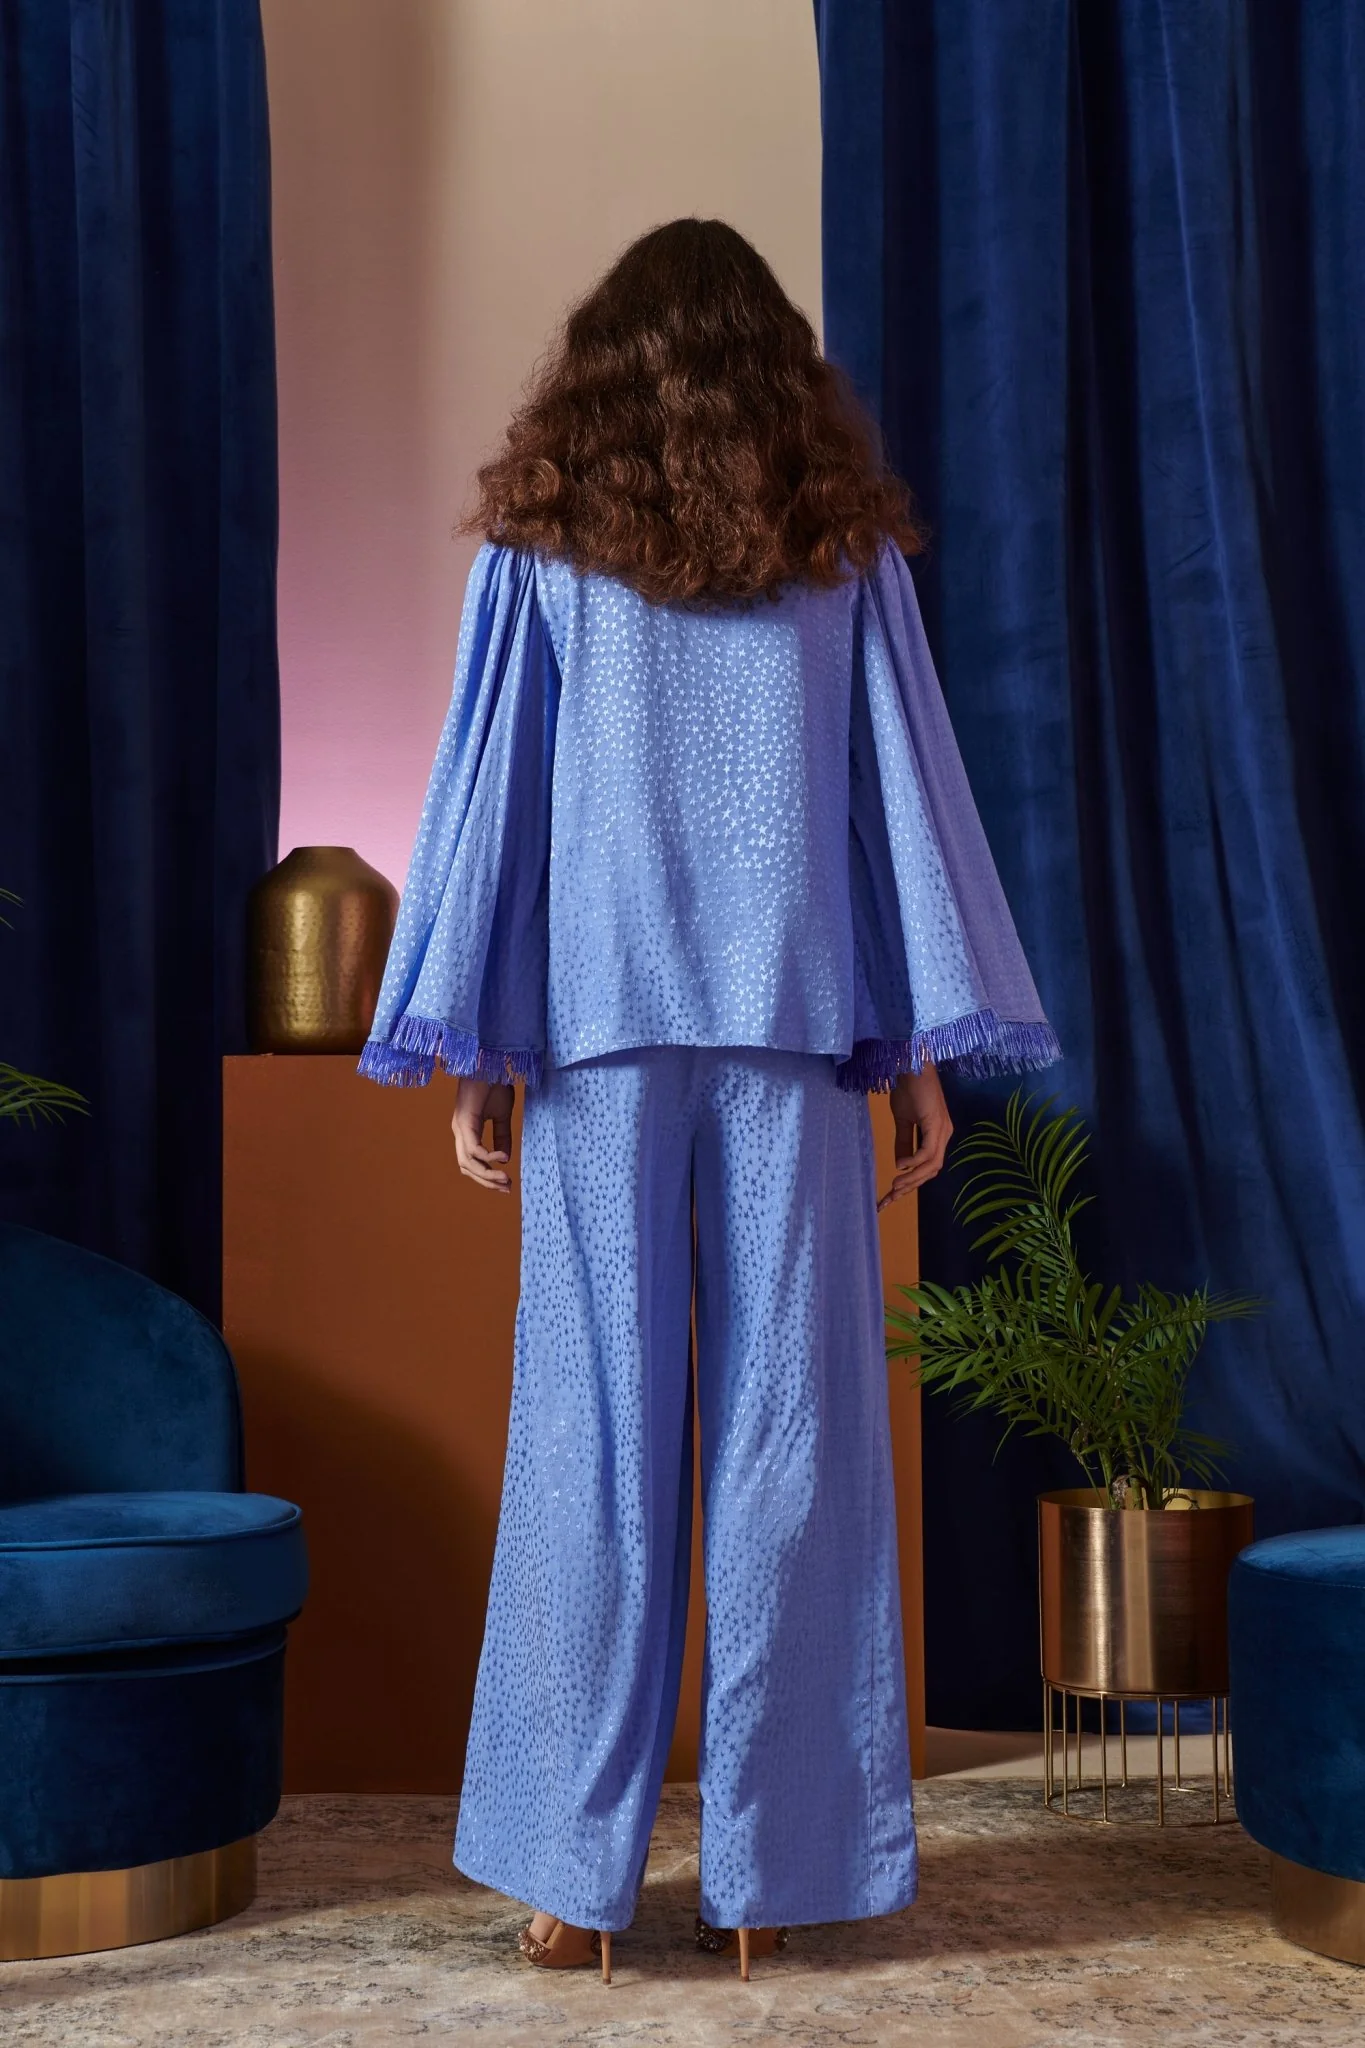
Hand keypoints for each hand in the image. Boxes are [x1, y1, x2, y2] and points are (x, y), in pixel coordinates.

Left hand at [452, 1077, 514, 1194]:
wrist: (490, 1062)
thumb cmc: (494, 1084)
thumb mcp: (502, 1116)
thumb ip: (502, 1137)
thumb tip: (504, 1159)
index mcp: (466, 1131)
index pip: (470, 1163)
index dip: (486, 1177)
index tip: (506, 1185)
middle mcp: (459, 1132)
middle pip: (467, 1168)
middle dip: (486, 1181)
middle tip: (507, 1187)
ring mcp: (460, 1127)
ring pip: (468, 1162)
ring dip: (487, 1174)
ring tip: (506, 1178)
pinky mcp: (465, 1120)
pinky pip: (474, 1148)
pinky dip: (488, 1156)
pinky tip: (502, 1159)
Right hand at [879, 1063, 952, 1208]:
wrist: (912, 1065)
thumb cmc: (908, 1089)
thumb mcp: (903, 1120)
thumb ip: (904, 1141)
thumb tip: (900, 1164)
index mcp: (938, 1135)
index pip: (928, 1166)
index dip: (912, 1182)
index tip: (893, 1194)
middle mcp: (944, 1135)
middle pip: (932, 1170)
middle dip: (912, 1185)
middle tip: (891, 1196)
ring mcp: (942, 1130)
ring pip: (932, 1165)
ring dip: (913, 1178)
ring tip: (895, 1185)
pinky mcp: (936, 1124)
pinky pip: (927, 1151)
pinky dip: (914, 1161)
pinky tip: (901, 1165)